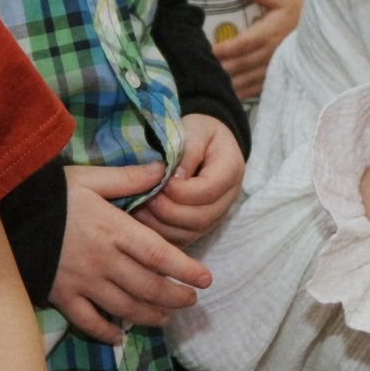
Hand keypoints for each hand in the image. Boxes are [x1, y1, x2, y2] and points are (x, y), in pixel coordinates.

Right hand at [49, 162, 212, 344]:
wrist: (7, 213)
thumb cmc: (52, 193)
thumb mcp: (91, 178)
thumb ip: (128, 178)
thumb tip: (163, 170)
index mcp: (113, 230)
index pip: (159, 255)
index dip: (185, 269)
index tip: (206, 280)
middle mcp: (103, 260)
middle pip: (148, 286)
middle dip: (174, 297)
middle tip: (190, 301)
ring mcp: (82, 282)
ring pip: (124, 307)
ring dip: (149, 315)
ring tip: (165, 317)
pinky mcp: (61, 295)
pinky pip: (88, 321)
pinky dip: (105, 332)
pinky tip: (119, 336)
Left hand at [134, 112, 243, 243]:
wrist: (206, 143)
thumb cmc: (199, 133)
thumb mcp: (195, 129)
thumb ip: (187, 151)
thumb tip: (172, 178)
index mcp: (231, 171)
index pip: (208, 191)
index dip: (180, 190)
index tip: (158, 178)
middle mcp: (227, 200)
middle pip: (200, 218)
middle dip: (167, 209)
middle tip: (143, 195)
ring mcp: (214, 217)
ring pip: (189, 233)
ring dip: (159, 224)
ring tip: (138, 206)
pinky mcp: (198, 228)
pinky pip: (179, 240)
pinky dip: (158, 234)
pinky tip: (140, 220)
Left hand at [211, 0, 301, 99]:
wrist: (324, 37)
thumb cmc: (301, 16)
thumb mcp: (283, 0)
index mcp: (268, 34)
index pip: (243, 44)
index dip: (226, 48)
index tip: (210, 50)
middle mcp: (269, 55)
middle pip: (241, 64)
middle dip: (222, 67)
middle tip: (202, 69)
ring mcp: (273, 70)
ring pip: (247, 79)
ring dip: (229, 83)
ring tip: (212, 84)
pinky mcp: (277, 79)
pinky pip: (257, 89)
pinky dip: (242, 92)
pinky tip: (229, 95)